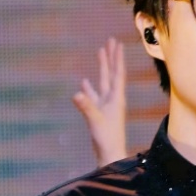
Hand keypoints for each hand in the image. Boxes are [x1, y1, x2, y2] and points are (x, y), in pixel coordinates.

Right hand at [72, 37, 127, 167]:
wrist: (109, 154)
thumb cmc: (107, 139)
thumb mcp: (96, 121)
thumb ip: (87, 107)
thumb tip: (77, 94)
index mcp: (116, 98)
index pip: (117, 74)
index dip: (117, 58)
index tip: (118, 44)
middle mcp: (113, 99)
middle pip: (112, 74)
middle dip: (111, 58)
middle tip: (111, 41)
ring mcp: (106, 105)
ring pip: (103, 82)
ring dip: (101, 68)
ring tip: (100, 53)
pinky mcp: (99, 113)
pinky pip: (93, 96)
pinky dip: (89, 88)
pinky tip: (84, 81)